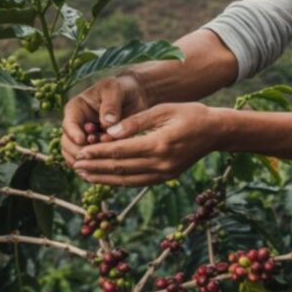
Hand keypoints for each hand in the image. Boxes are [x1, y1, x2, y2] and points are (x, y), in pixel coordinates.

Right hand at [61, 72, 147, 166]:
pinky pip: (89, 163)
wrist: (133, 97)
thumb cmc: (121, 89)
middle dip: (82, 150)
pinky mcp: (94, 150)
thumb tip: (107, 123)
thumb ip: (111, 104)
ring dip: (90, 160)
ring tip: (108, 154)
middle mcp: (76, 127)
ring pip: (76, 157)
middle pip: (68, 145)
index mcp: (75, 110)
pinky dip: (96, 167)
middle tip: (101, 149)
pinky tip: (108, 167)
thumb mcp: (115, 90)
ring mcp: (84, 140)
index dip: (74, 134)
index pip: (68, 125)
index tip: (85, 140)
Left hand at [71, 102, 218, 185]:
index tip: (80, 151)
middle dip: (95, 167)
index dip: (98, 153)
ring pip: (127, 179)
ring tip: (84, 174)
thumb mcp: (164, 110)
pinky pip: (137, 182)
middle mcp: (162, 163)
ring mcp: (165, 173)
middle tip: (75, 165)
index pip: (121, 151)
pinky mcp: (166, 177)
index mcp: (160, 144)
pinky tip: (105, 178)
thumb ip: (136, 121)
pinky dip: (119, 181)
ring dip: (103, 178)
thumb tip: (109, 132)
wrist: (216, 132)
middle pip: (121, 168)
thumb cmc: (191, 114)